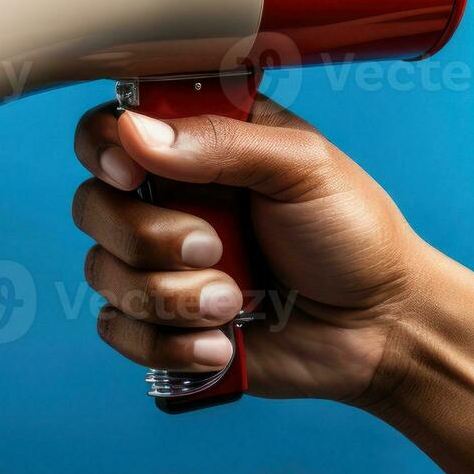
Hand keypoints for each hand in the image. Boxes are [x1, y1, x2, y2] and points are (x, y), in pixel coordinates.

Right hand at [71, 96, 446, 404]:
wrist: (382, 328)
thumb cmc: (354, 234)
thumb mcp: (302, 167)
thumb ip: (220, 142)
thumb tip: (133, 131)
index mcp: (198, 144)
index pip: (111, 129)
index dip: (103, 150)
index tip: (130, 174)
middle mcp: (170, 199)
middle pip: (92, 206)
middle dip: (149, 238)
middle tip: (215, 247)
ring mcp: (162, 265)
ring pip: (103, 273)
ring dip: (171, 297)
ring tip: (236, 304)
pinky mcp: (164, 324)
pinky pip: (119, 331)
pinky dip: (167, 344)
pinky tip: (223, 344)